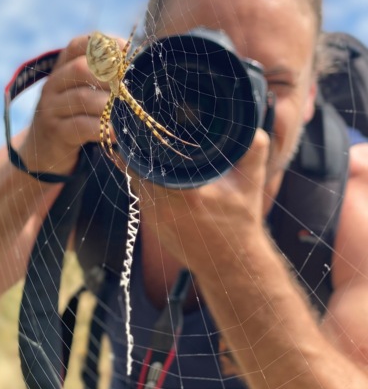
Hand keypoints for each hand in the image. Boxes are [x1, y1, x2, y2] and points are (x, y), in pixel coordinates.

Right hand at [17, 35, 123, 176]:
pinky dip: (103, 128)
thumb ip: (102, 79)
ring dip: (109, 104)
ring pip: (82, 98)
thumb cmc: (74, 117)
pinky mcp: (55, 132)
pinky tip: (118, 133)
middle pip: (80, 69)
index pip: (78, 45)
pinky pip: (81, 126)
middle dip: (109, 75)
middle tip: (128, 87)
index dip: (103, 44)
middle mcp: (53, 85)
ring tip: (127, 111)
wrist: (44, 152)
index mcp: (62, 69)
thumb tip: (139, 67)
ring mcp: (51, 108)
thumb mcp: (82, 93)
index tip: (125, 50)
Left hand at [137, 129, 271, 270]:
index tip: (147, 126)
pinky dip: (146, 183)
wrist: (231, 262)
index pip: (149, 160)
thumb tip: (252, 128)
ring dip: (141, 166)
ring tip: (148, 147)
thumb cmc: (241, 222)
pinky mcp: (152, 225)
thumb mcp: (250, 184)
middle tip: (145, 131)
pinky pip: (142, 196)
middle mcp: (164, 207)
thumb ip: (253, 152)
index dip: (145, 141)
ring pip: (136, 183)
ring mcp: (154, 219)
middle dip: (140, 150)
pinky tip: (153, 171)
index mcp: (186, 194)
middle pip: (136, 169)